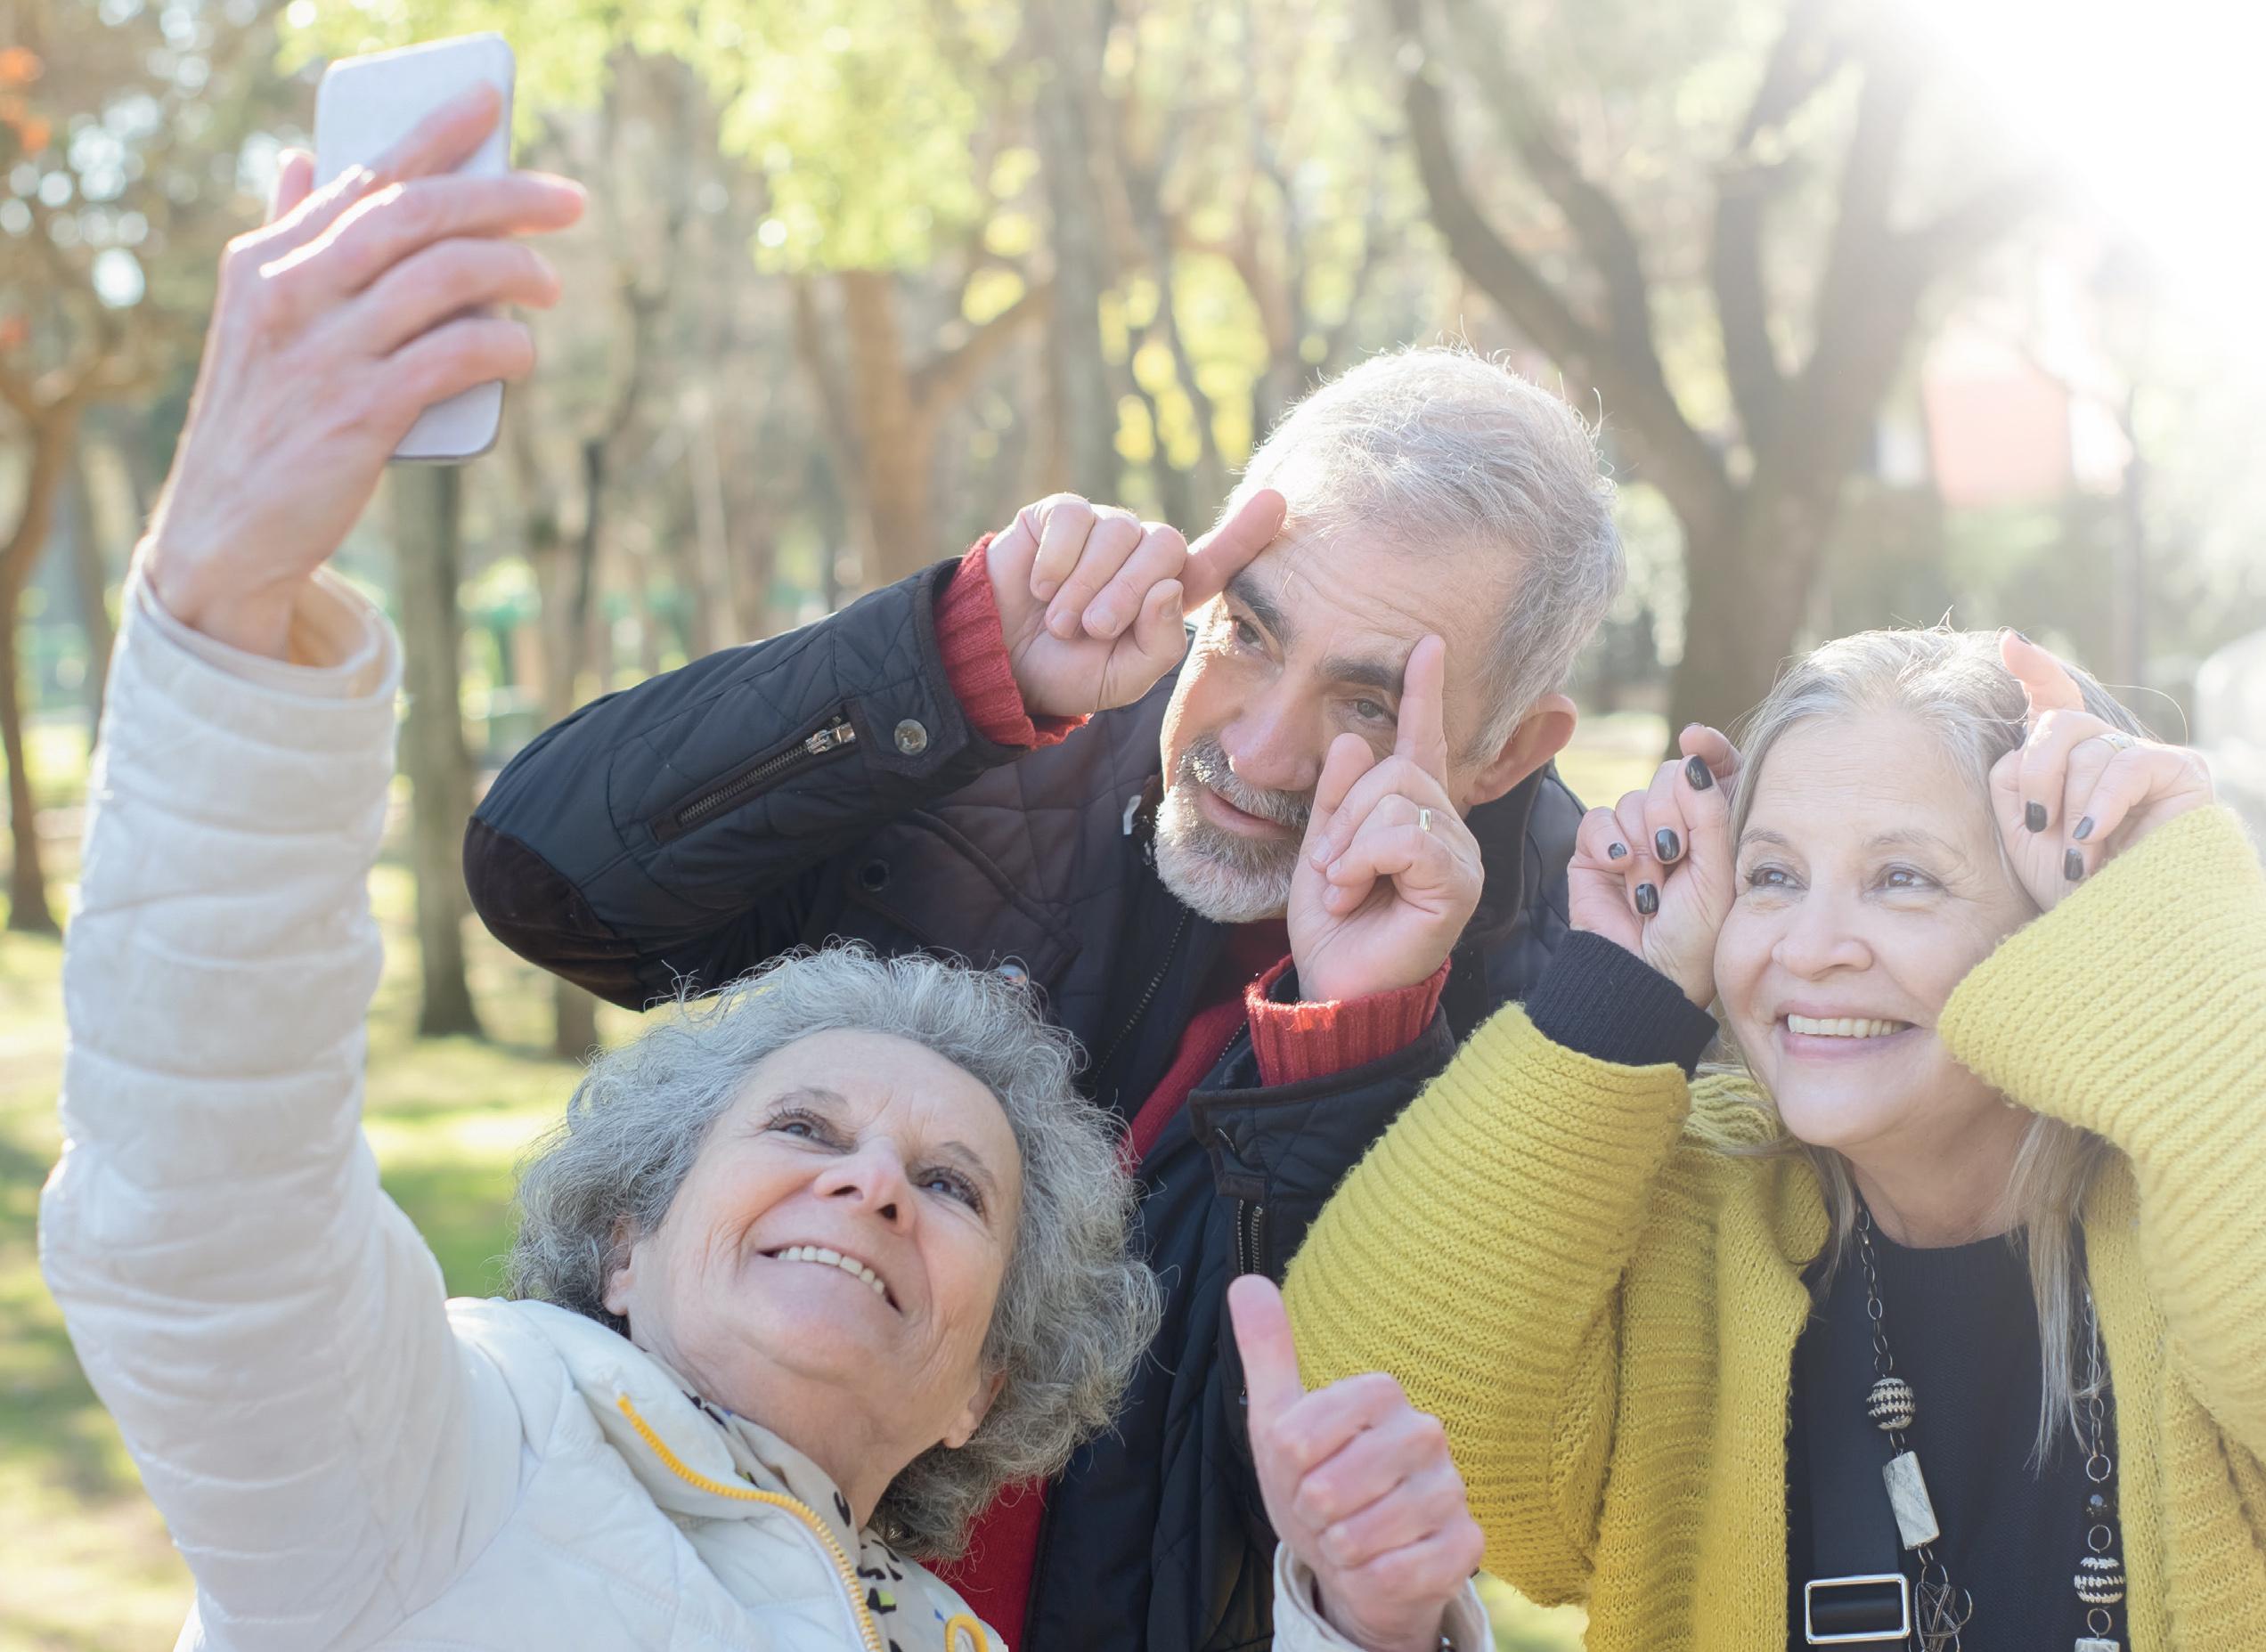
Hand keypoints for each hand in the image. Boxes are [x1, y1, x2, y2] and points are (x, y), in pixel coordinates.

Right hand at [141, 84, 584, 657]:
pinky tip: (523, 350)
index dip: (433, 133)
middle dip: (503, 196)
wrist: (224, 531)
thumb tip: (299, 160)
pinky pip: (454, 356)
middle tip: (568, 201)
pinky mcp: (359, 415)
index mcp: (267, 261)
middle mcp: (291, 293)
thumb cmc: (260, 420)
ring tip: (551, 284)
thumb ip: (285, 239)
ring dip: (514, 271)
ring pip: (443, 276)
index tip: (489, 101)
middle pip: (416, 215)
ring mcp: (325, 354)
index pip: (363, 176)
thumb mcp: (254, 319)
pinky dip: (501, 343)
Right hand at [986, 488, 1285, 717]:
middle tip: (1092, 629)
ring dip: (1086, 585)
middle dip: (1127, 592)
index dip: (1245, 532)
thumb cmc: (1068, 672)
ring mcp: (1103, 529)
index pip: (1216, 560)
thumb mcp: (1122, 678)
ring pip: (1118, 533)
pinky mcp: (1061, 514)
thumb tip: (1169, 587)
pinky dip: (1057, 559)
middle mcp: (1142, 555)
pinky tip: (1040, 586)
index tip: (1276, 501)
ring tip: (1060, 620)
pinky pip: (1075, 518)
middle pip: (1165, 546)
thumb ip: (1159, 644)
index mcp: (1167, 594)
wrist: (1000, 662)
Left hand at [1230, 1276, 1481, 1651]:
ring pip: (1361, 1535)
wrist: (1357, 1561)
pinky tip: (1377, 1567)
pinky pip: (1399, 1572)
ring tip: (1348, 1538)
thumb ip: (1266, 1352)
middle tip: (1324, 1512)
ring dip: (1339, 1550)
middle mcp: (1425, 1433)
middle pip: (1326, 1490)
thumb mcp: (1279, 1421)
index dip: (1286, 1470)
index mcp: (1380, 1393)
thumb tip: (1246, 1282)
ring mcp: (1451, 1489)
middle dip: (1310, 1515)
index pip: (1296, 1439)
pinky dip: (1371, 1579)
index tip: (1300, 1472)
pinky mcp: (1466, 1544)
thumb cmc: (1318, 1482)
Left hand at [1288, 636, 1482, 1002]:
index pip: (1422, 743)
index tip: (1427, 645)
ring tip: (1343, 885)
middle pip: (1396, 769)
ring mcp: (1458, 854)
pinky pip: (1407, 836)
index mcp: (1413, 815)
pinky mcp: (1458, 882)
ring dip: (1350, 843)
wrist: (1336, 984)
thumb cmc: (1335, 925)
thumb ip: (1336, 795)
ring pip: (1399, 799)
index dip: (1423, 694)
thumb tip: (1351, 738)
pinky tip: (1355, 891)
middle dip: (1346, 812)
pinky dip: (1364, 860)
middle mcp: (1446, 827)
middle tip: (1331, 866)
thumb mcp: (1322, 846)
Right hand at [1567, 725, 1737, 1007]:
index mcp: (1716, 831)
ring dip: (1642, 844)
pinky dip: (1609, 842)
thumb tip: (1693, 758)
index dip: (1708, 750)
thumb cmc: (1693, 936)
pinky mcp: (1596, 851)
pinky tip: (1621, 870)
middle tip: (1674, 853)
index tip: (1698, 739)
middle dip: (1671, 812)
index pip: (1715, 771)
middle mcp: (1676, 829)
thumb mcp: (1717, 873)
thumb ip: (1710, 812)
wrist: (1644, 974)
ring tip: (1649, 887)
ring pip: (1633, 800)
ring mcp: (1634, 838)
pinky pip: (1598, 819)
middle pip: (1668, 777)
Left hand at [1989, 632, 2213, 913]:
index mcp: (2069, 764)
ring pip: (2088, 748)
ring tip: (2080, 857)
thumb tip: (2028, 730)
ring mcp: (2147, 760)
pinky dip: (2103, 802)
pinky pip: (2127, 764)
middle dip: (2037, 771)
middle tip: (2038, 823)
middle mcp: (2110, 754)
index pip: (2056, 702)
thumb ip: (2014, 774)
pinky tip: (2095, 837)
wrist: (2113, 933)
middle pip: (2060, 721)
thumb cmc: (2067, 890)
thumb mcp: (2020, 829)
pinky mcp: (2182, 772)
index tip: (2009, 643)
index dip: (2037, 671)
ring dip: (2072, 807)